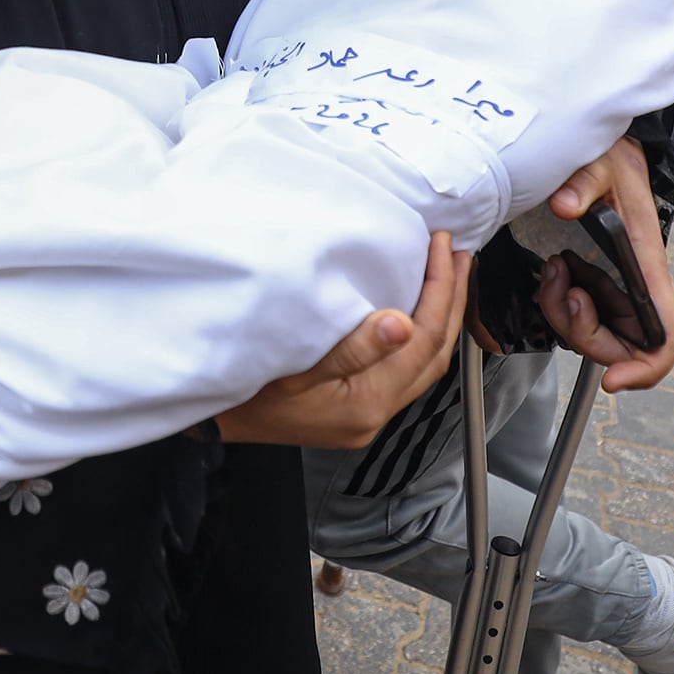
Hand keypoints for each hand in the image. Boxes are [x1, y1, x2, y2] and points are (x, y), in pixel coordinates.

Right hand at [218, 233, 469, 446]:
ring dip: (438, 316)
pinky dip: (418, 334)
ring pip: (423, 362)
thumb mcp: (294, 369)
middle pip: (434, 353)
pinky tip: (413, 310)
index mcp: (367, 403)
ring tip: (447, 276)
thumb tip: (402, 324)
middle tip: (458, 256)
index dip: (440, 291)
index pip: (422, 340)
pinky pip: (405, 368)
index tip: (443, 249)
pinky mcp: (357, 408)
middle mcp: (375, 414)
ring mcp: (368, 414)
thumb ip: (352, 348)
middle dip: (451, 301)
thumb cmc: (245, 393)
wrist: (215, 423)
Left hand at [533, 139, 673, 391]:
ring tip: (554, 271)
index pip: (666, 335)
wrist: (609, 152)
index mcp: (647, 267)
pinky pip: (576, 315)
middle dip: (583, 334)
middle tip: (564, 292)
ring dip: (563, 314)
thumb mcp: (599, 164)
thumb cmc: (613, 160)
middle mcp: (635, 286)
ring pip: (592, 334)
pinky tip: (552, 270)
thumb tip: (565, 206)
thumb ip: (583, 182)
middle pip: (621, 347)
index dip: (647, 368)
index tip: (612, 380)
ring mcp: (615, 288)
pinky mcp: (595, 283)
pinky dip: (557, 304)